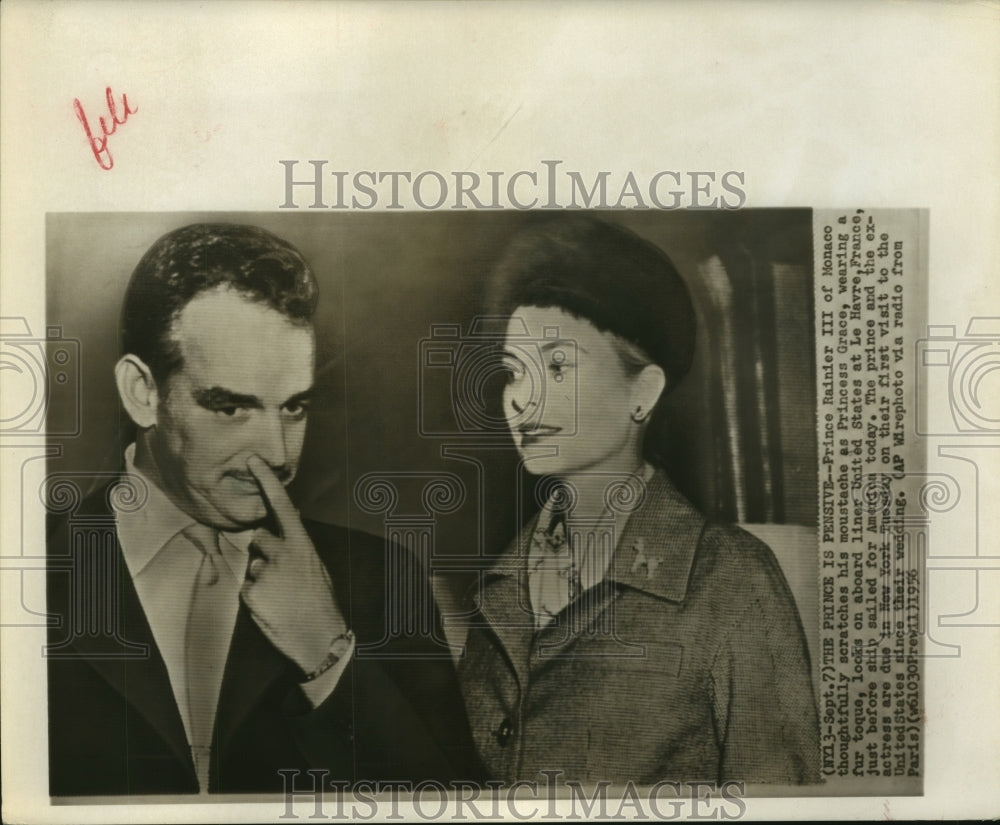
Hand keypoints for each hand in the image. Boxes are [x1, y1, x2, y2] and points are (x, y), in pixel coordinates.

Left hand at [241, 455, 347, 674]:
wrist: (320, 639)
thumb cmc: (321, 604)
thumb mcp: (317, 569)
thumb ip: (298, 551)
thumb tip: (281, 540)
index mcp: (302, 544)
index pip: (282, 505)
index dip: (266, 481)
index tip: (252, 461)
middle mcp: (282, 553)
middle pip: (259, 540)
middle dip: (264, 553)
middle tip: (282, 577)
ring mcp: (266, 572)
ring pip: (253, 566)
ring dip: (261, 578)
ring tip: (280, 597)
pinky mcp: (251, 592)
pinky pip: (247, 589)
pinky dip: (256, 599)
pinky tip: (272, 608)